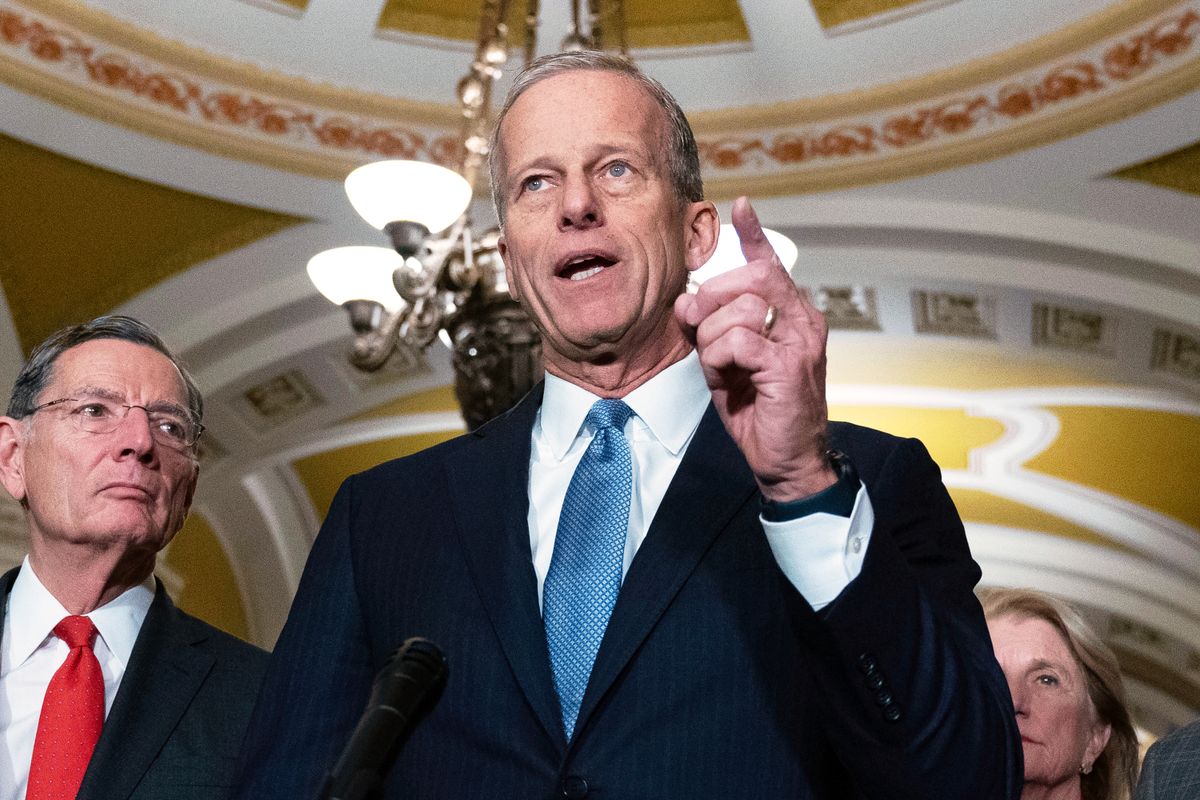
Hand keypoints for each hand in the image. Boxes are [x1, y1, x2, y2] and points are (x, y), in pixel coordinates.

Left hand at [674, 197, 835, 500]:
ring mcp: (800, 341)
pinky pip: (737, 341)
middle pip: (749, 278)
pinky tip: (728, 378)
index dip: (754, 235)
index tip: (740, 206)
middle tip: (699, 327)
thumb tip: (685, 300)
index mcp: (792, 314)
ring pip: (739, 309)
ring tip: (721, 367)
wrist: (785, 460)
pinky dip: (719, 359)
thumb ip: (711, 328)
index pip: (771, 263)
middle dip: (712, 299)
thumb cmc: (759, 409)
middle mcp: (803, 320)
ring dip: (713, 339)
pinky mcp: (788, 365)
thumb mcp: (727, 361)